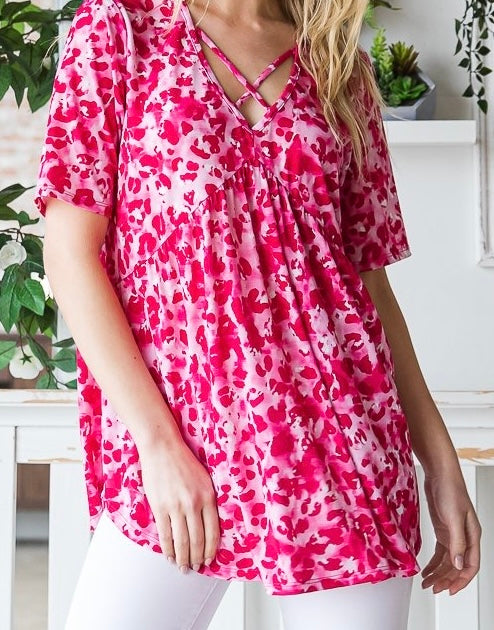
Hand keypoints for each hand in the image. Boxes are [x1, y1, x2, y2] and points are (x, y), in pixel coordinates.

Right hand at [138, 437, 220, 573]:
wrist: (163, 447)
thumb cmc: (183, 460)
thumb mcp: (204, 479)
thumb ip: (207, 500)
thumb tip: (207, 524)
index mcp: (208, 496)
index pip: (213, 531)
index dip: (210, 549)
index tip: (209, 559)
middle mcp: (193, 503)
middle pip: (197, 540)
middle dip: (196, 558)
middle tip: (195, 568)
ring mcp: (176, 506)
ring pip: (181, 541)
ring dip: (182, 558)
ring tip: (182, 567)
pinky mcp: (160, 507)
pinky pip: (165, 533)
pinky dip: (167, 548)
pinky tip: (169, 555)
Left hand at [421, 468, 480, 594]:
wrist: (439, 474)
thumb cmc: (451, 490)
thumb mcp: (454, 518)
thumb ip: (456, 542)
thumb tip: (458, 565)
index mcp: (473, 536)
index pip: (470, 566)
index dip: (461, 580)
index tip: (449, 590)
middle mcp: (464, 538)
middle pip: (457, 566)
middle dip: (446, 579)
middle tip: (433, 589)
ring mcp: (453, 534)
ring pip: (448, 561)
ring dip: (438, 573)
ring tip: (427, 583)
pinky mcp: (442, 530)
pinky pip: (440, 552)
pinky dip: (434, 562)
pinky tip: (427, 570)